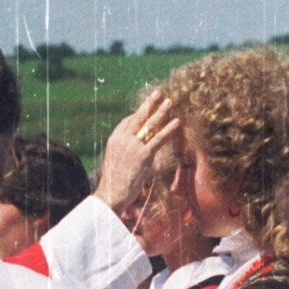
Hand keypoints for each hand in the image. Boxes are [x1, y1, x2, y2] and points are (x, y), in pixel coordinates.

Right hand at [95, 91, 179, 215]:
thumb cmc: (113, 184)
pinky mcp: (143, 155)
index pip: (127, 121)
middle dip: (149, 104)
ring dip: (161, 111)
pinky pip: (158, 139)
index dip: (138, 114)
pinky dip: (168, 129)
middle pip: (138, 117)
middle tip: (159, 93)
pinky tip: (177, 122)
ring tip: (170, 101)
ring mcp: (133, 146)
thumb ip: (124, 153)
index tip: (147, 108)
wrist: (111, 194)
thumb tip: (133, 154)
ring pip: (149, 124)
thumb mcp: (115, 163)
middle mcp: (122, 139)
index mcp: (114, 140)